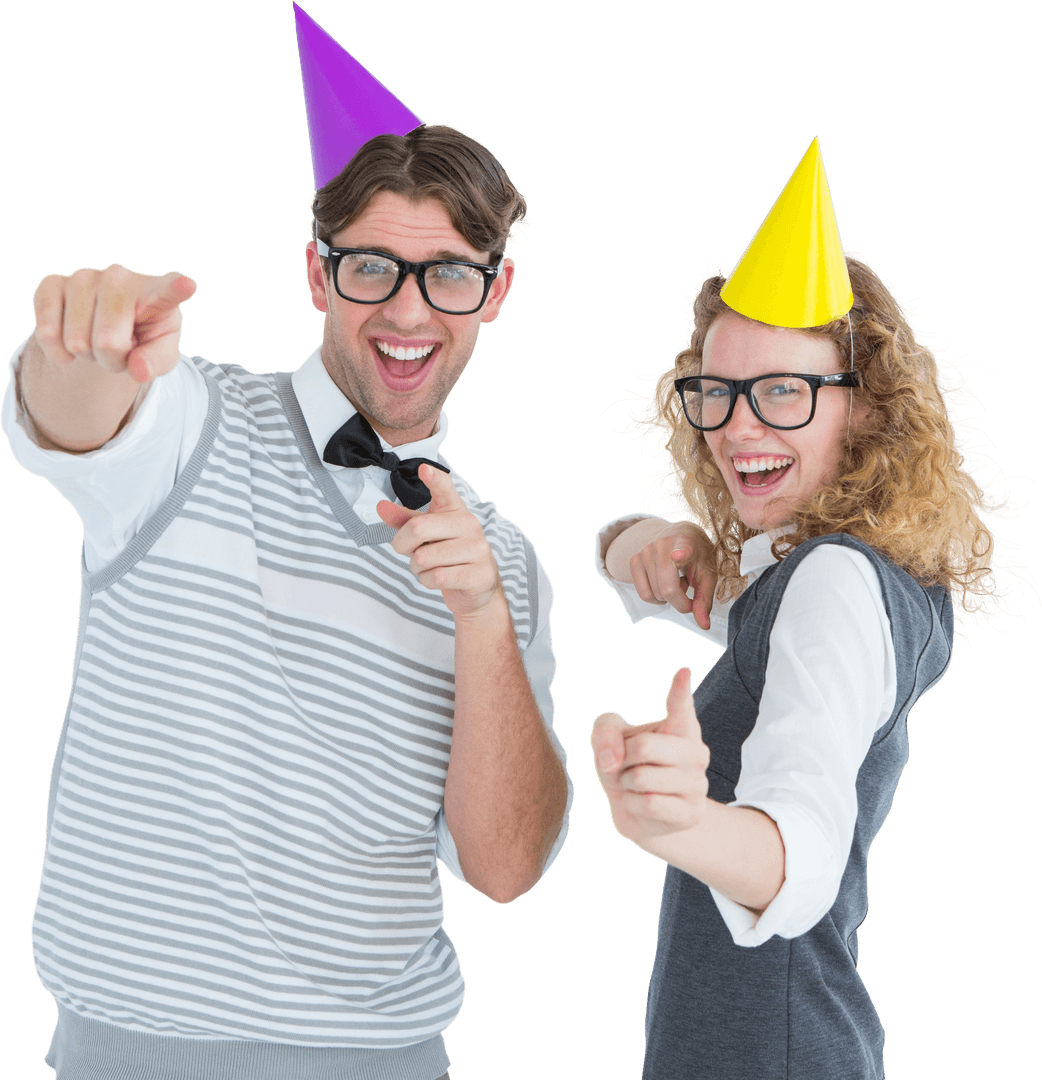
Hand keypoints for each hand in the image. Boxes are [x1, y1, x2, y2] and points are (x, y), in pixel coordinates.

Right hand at [32, 263, 197, 383]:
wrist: (107, 327)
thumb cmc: (143, 339)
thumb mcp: (160, 355)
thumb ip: (156, 362)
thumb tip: (137, 369)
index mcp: (158, 292)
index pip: (169, 290)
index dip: (176, 288)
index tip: (187, 285)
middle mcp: (121, 276)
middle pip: (108, 342)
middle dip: (111, 361)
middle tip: (119, 350)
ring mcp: (84, 276)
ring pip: (77, 341)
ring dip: (86, 356)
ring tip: (98, 341)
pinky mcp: (52, 282)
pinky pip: (47, 332)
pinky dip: (58, 351)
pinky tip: (70, 343)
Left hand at [376, 464, 500, 617]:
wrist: (477, 587)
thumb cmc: (448, 555)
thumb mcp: (426, 535)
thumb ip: (404, 521)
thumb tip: (380, 506)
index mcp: (456, 510)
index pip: (445, 489)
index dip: (434, 479)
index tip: (423, 469)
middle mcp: (469, 525)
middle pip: (418, 528)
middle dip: (403, 545)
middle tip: (410, 551)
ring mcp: (477, 549)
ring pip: (424, 558)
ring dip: (417, 568)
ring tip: (429, 566)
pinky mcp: (479, 574)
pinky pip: (438, 577)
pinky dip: (428, 581)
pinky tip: (439, 578)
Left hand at [590, 667, 709, 842]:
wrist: (637, 814)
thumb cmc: (626, 765)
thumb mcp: (608, 739)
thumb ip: (604, 732)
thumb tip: (611, 762)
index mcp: (680, 726)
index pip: (680, 705)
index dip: (680, 690)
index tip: (682, 671)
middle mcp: (695, 752)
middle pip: (643, 746)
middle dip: (622, 758)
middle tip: (628, 765)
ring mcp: (697, 783)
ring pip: (642, 778)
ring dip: (627, 785)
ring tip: (636, 785)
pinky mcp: (690, 812)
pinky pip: (648, 803)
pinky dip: (632, 804)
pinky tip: (641, 804)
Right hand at [629, 524, 716, 630]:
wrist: (680, 534)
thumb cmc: (697, 557)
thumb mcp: (707, 576)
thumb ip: (705, 600)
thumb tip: (704, 626)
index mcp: (687, 544)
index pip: (683, 550)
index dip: (681, 554)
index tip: (678, 556)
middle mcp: (662, 545)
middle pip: (667, 590)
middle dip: (680, 602)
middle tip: (688, 590)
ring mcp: (645, 552)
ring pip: (655, 595)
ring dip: (668, 597)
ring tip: (675, 580)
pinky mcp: (634, 560)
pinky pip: (644, 594)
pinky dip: (655, 597)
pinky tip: (663, 582)